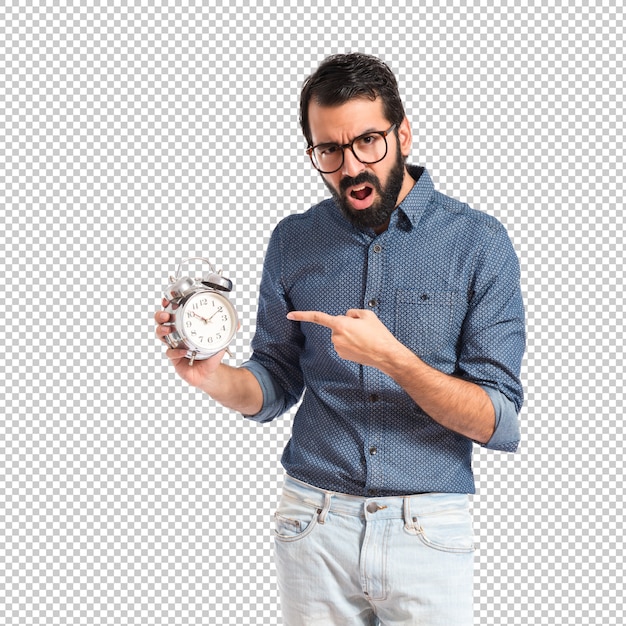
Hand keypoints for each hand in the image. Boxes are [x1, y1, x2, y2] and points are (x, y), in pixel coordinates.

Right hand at [154, 304, 225, 388]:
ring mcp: (173, 345)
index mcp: (186, 325)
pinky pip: (170, 353)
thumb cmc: (210, 353)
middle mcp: (177, 334)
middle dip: (160, 316)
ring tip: (168, 329)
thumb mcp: (220, 340)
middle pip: (162, 321)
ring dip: (162, 330)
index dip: (168, 304)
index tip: (168, 300)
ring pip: (161, 335)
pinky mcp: (174, 358)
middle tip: (165, 315)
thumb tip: (238, 323)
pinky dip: (175, 352)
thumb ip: (228, 331)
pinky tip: (183, 351)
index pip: (174, 311)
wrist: (209, 372)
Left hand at [286, 309, 400, 369]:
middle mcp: (336, 337)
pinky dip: (351, 343)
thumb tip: (347, 317)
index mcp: (340, 324)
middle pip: (337, 325)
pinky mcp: (342, 355)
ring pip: (341, 335)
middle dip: (347, 325)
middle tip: (363, 329)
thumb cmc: (378, 334)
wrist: (385, 354)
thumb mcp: (367, 314)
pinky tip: (362, 345)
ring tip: (365, 338)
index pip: (318, 317)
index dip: (302, 315)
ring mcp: (338, 347)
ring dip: (350, 334)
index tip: (289, 315)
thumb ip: (352, 313)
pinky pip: (344, 344)